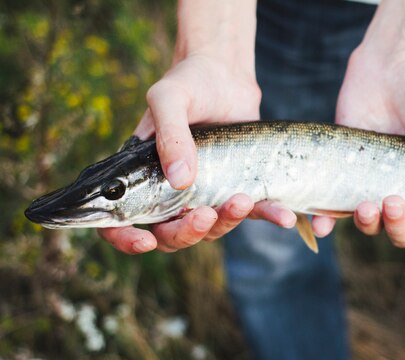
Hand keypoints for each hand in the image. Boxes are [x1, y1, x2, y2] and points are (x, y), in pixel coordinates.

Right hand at [98, 52, 296, 253]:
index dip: (126, 238)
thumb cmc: (189, 82)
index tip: (145, 241)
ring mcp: (205, 193)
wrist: (226, 74)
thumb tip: (180, 181)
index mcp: (140, 176)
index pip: (119, 221)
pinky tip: (284, 216)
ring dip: (226, 222)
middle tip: (205, 214)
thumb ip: (169, 136)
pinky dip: (268, 216)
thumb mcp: (169, 99)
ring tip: (242, 199)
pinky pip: (251, 211)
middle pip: (170, 234)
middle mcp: (170, 192)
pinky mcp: (237, 187)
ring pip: (210, 229)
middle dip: (186, 233)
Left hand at [330, 47, 404, 273]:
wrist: (391, 62)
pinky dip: (327, 221)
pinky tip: (322, 222)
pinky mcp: (347, 174)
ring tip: (366, 202)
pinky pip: (336, 208)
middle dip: (401, 227)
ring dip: (369, 224)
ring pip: (372, 225)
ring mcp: (377, 184)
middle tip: (395, 201)